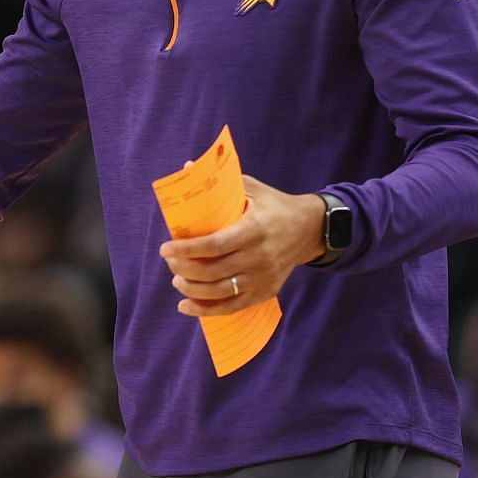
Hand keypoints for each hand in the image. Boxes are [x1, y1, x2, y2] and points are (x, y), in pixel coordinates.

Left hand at [158, 173, 321, 316]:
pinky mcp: (267, 290)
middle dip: (183, 270)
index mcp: (253, 229)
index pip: (214, 245)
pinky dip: (208, 310)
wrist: (312, 228)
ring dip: (192, 289)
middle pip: (213, 271)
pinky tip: (186, 306)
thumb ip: (221, 182)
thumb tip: (187, 167)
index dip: (186, 250)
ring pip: (220, 291)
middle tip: (169, 262)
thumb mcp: (251, 188)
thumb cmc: (274, 205)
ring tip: (176, 280)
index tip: (165, 248)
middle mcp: (260, 256)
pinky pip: (234, 306)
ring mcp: (264, 276)